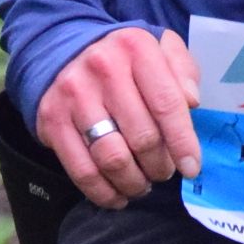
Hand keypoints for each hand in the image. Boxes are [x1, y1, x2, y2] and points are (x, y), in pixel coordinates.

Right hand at [35, 26, 202, 207]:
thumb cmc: (126, 58)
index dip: (183, 142)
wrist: (65, 51)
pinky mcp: (52, 120)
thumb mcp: (161, 49)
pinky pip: (82, 170)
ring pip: (112, 158)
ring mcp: (74, 95)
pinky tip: (117, 195)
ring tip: (143, 184)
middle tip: (164, 172)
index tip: (191, 168)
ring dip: (134, 182)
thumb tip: (192, 102)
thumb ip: (183, 71)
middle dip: (159, 165)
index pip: (166, 103)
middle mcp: (102, 68)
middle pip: (141, 136)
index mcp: (136, 48)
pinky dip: (104, 192)